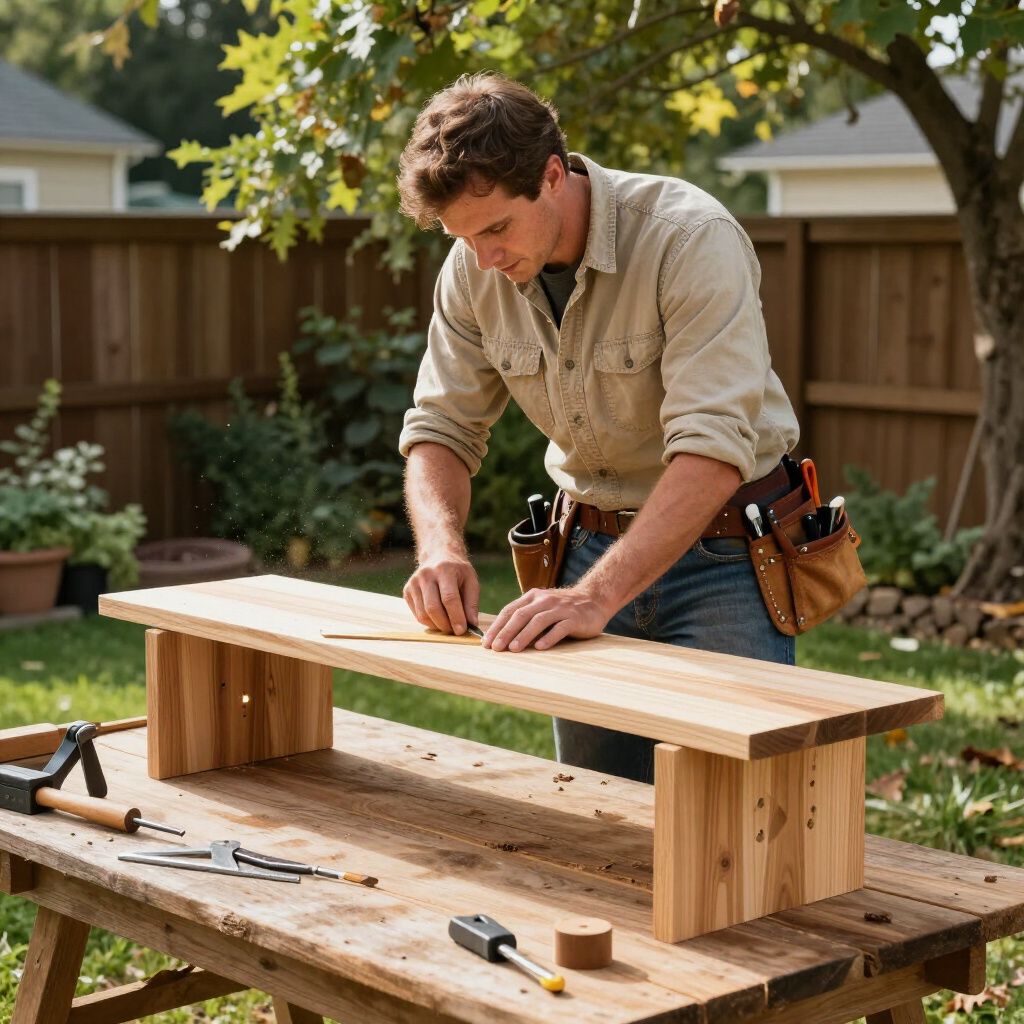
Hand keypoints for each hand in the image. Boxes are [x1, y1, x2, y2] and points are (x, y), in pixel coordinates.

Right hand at [403, 555, 479, 635]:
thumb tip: (472, 624)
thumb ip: (471, 603)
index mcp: (444, 570)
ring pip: (423, 614)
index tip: (462, 630)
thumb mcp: (471, 581)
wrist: (439, 556)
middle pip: (433, 608)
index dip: (456, 617)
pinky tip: (439, 619)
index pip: (449, 598)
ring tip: (448, 626)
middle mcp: (426, 575)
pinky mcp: (407, 591)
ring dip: (437, 626)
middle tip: (455, 631)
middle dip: (445, 625)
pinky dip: (429, 622)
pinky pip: (417, 614)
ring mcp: (413, 583)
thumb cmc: (458, 572)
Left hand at [482, 587, 613, 651]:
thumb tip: (501, 637)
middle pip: (521, 615)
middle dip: (506, 632)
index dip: (497, 626)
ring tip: (513, 649)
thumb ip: (525, 618)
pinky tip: (540, 647)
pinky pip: (560, 628)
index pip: (510, 611)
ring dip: (524, 635)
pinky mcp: (575, 618)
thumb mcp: (542, 608)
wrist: (594, 599)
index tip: (486, 643)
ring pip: (538, 621)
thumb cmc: (563, 609)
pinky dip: (549, 637)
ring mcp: (560, 608)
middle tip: (495, 648)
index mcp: (533, 597)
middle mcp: (544, 600)